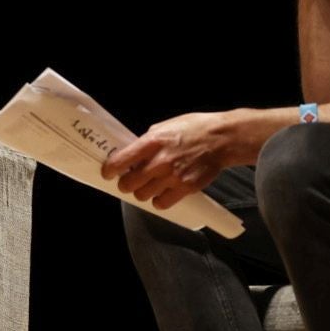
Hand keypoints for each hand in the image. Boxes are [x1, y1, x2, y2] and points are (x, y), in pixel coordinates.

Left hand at [100, 110, 259, 210]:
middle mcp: (160, 161)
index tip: (108, 172)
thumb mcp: (164, 127)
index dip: (110, 170)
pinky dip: (159, 201)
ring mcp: (172, 176)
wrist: (221, 139)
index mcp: (152, 142)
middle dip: (126, 183)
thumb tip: (132, 154)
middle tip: (130, 180)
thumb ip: (146, 142)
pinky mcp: (185, 188)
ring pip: (143, 196)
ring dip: (142, 192)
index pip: (120, 161)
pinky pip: (162, 203)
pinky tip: (162, 193)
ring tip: (149, 185)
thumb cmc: (193, 129)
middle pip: (129, 184)